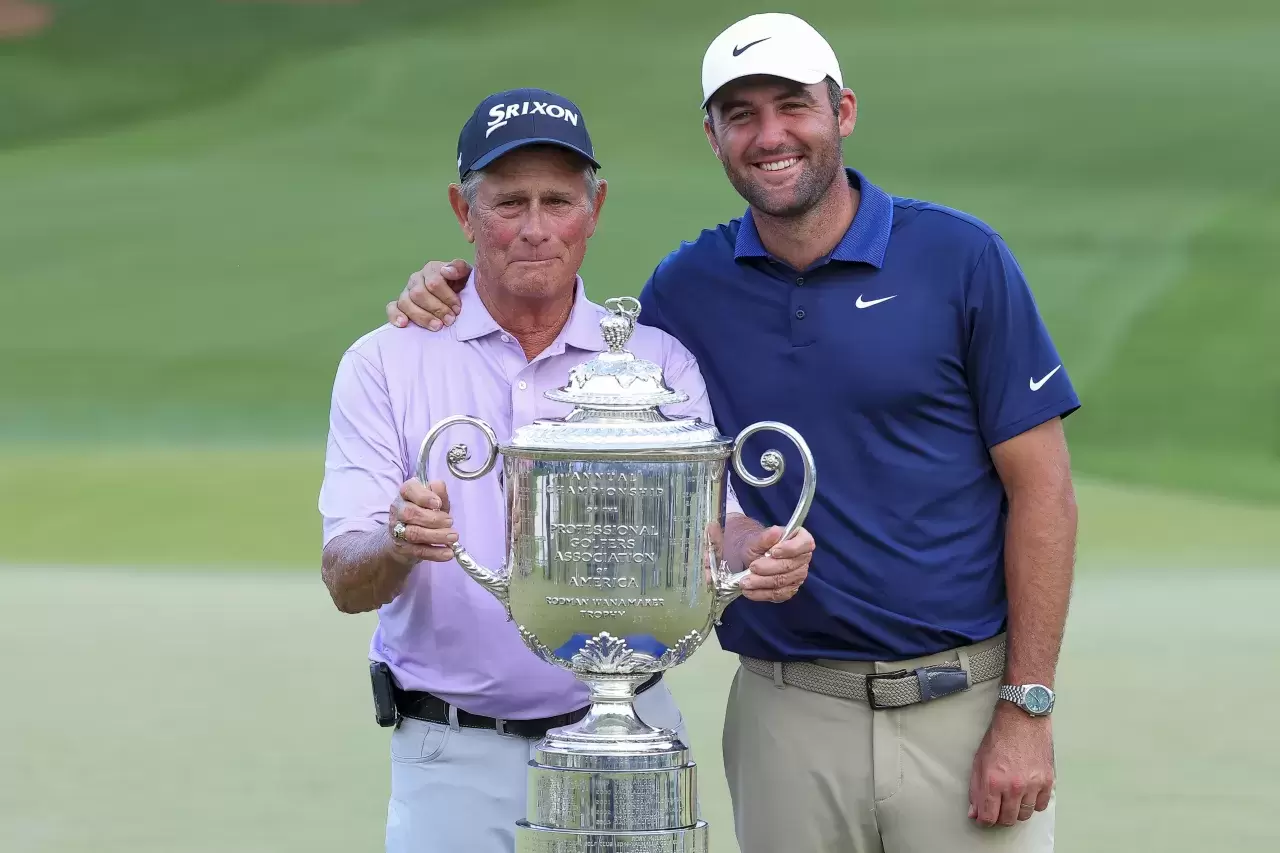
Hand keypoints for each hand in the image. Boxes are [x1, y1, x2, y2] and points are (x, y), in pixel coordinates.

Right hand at [387, 260, 471, 329]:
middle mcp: (416, 279)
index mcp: (431, 269)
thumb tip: (447, 271)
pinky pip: (392, 308)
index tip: (458, 309)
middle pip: (419, 294)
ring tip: (437, 327)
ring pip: (406, 302)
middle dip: (436, 309)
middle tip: (450, 320)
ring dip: (422, 316)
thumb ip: (460, 268)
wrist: (458, 297)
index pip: (434, 282)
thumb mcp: (467, 275)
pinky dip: (395, 316)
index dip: (447, 297)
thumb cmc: (462, 287)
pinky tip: (404, 324)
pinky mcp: (399, 305)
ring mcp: (406, 292)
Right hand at [387, 479, 458, 563]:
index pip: (409, 490)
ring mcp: (397, 530)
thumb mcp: (435, 502)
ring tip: (453, 537)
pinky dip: (435, 553)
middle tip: (450, 522)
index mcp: (406, 494)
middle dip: (433, 519)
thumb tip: (439, 485)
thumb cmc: (425, 514)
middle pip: (410, 513)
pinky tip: (448, 553)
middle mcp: (398, 510)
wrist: (406, 540)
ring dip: (436, 536)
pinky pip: (418, 551)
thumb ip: (439, 493)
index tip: (438, 504)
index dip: (424, 497)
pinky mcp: (402, 548)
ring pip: (414, 533)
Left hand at [737, 525, 814, 602]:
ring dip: (762, 582)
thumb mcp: (756, 539)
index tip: (772, 552)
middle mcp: (803, 558)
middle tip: (752, 567)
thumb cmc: (757, 546)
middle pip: (789, 565)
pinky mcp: (790, 589)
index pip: (805, 543)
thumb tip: (775, 531)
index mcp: (801, 539)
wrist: (749, 558)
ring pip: (782, 582)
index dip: (790, 548)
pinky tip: (749, 591)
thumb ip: (765, 537)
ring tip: (745, 582)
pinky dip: (762, 593)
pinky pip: (778, 594)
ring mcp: (798, 575)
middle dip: (768, 568)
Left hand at [968, 704, 1054, 826]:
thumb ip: (976, 789)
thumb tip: (975, 812)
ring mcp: (1033, 785)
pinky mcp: (1047, 781)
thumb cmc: (999, 737)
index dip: (984, 820)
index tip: (984, 817)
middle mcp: (1014, 786)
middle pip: (1008, 819)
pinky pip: (1041, 805)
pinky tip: (1027, 793)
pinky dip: (1034, 803)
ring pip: (1025, 815)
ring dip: (1017, 810)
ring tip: (1012, 798)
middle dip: (1000, 817)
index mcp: (993, 781)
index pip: (988, 817)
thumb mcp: (979, 761)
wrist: (1022, 719)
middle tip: (998, 807)